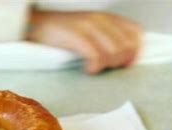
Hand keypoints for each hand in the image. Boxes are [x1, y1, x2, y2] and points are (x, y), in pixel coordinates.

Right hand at [26, 10, 141, 73]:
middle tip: (104, 67)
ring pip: (113, 52)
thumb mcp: (90, 32)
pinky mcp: (76, 35)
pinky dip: (94, 67)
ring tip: (94, 67)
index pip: (136, 33)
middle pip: (126, 47)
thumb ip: (108, 40)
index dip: (134, 52)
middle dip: (119, 62)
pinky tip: (87, 69)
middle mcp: (101, 19)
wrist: (36, 26)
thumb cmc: (63, 34)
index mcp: (107, 18)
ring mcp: (88, 26)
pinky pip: (96, 56)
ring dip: (106, 65)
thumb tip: (125, 59)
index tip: (124, 64)